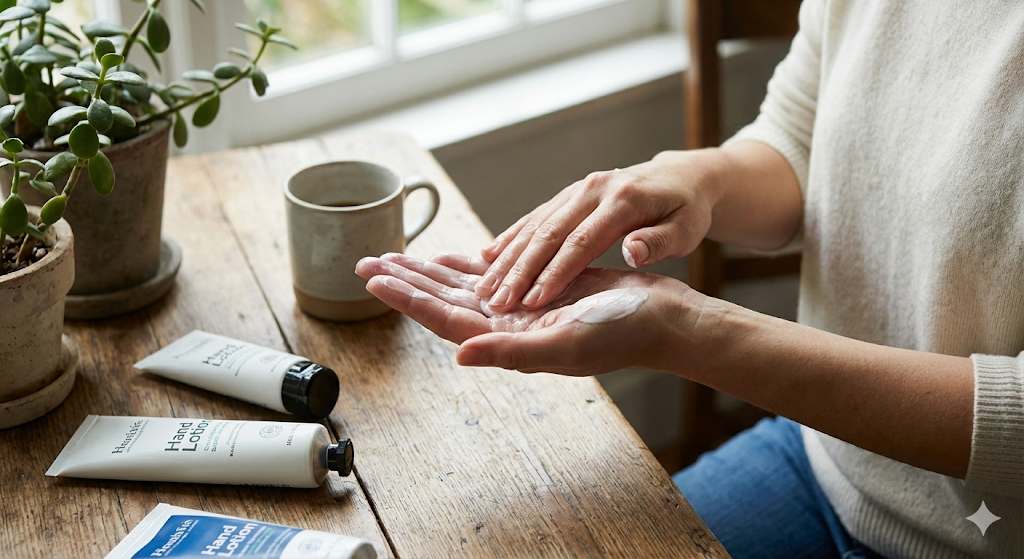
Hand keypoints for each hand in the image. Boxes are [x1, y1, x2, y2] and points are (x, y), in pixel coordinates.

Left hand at [355, 252, 698, 374]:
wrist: (661, 320)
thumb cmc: (622, 336)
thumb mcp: (566, 346)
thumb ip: (512, 352)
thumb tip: (461, 355)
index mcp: (508, 339)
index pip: (444, 319)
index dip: (408, 299)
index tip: (374, 279)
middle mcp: (508, 325)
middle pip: (442, 301)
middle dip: (404, 281)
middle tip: (365, 262)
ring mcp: (522, 308)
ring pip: (462, 287)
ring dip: (428, 272)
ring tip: (394, 256)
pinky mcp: (540, 288)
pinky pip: (493, 274)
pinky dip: (467, 265)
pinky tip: (449, 258)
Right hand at [475, 150, 720, 313]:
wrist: (682, 177)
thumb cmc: (687, 211)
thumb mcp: (686, 229)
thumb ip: (659, 242)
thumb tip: (632, 250)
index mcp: (622, 201)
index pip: (581, 243)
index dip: (555, 273)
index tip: (533, 302)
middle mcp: (593, 190)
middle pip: (548, 234)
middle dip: (518, 271)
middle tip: (495, 302)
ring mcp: (578, 189)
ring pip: (534, 226)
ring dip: (507, 258)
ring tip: (484, 288)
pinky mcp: (569, 194)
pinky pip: (534, 217)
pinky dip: (510, 237)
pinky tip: (487, 257)